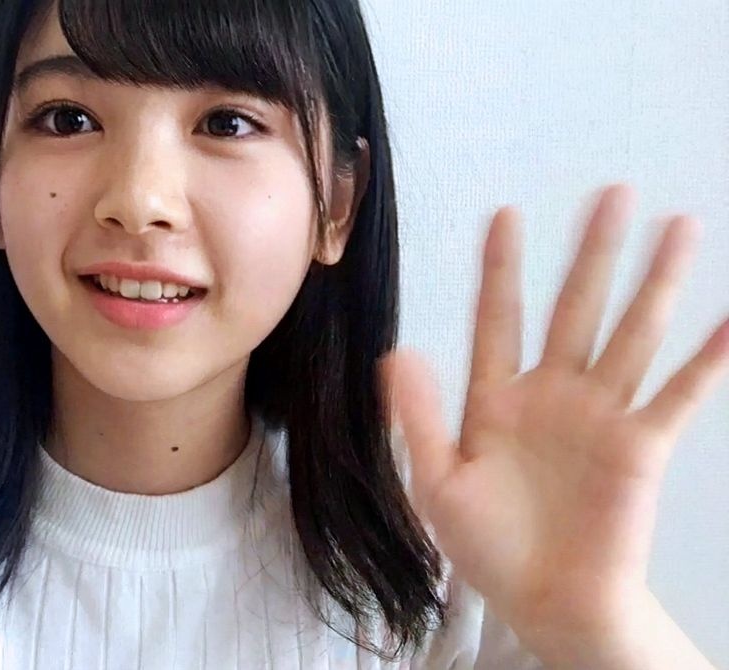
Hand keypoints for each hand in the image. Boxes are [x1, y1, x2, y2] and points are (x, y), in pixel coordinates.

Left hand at [380, 184, 726, 664]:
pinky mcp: (640, 446)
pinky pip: (679, 395)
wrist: (544, 602)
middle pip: (574, 308)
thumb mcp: (436, 483)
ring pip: (631, 333)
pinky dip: (709, 359)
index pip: (498, 318)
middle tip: (611, 192)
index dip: (501, 267)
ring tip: (678, 226)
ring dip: (656, 282)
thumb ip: (420, 418)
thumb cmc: (487, 547)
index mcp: (495, 399)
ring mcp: (600, 415)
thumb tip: (399, 353)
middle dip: (592, 252)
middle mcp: (552, 394)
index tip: (506, 214)